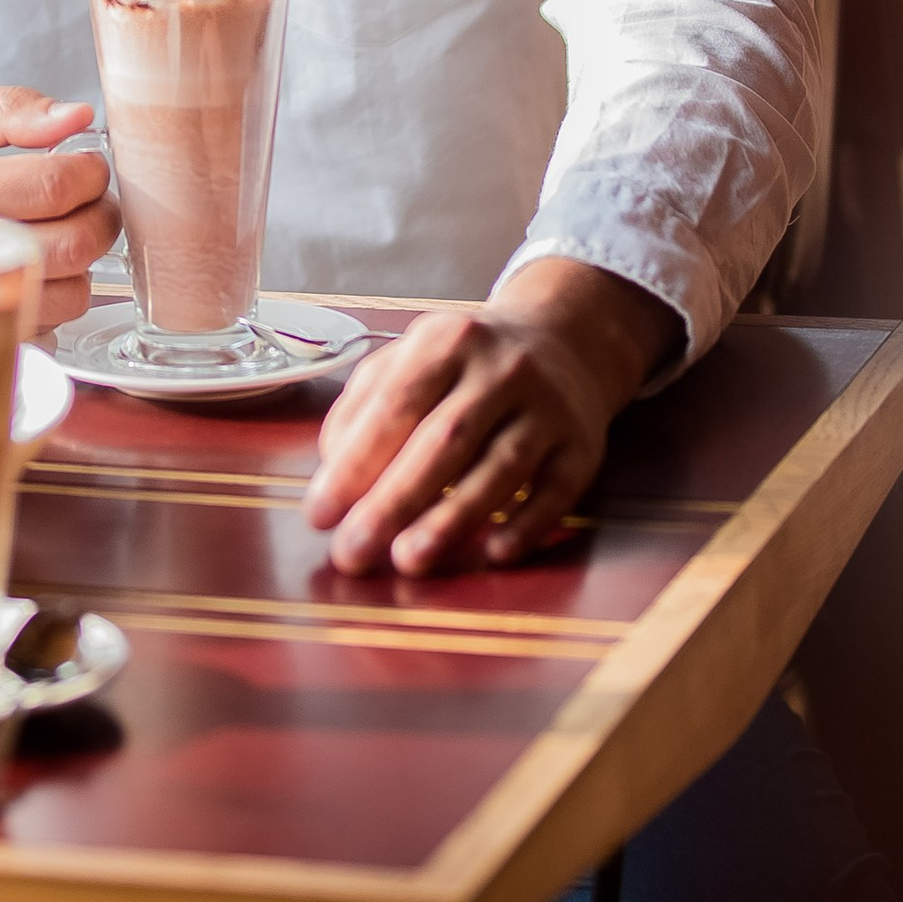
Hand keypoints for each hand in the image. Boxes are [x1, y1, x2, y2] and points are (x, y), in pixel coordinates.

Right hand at [0, 89, 118, 309]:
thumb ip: (7, 108)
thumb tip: (77, 118)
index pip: (53, 184)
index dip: (90, 170)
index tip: (86, 163)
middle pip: (71, 244)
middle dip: (100, 215)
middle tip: (87, 196)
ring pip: (69, 293)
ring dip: (83, 259)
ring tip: (58, 229)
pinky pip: (46, 323)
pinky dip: (54, 294)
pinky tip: (28, 264)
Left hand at [303, 260, 681, 576]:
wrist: (563, 342)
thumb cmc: (466, 364)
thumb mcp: (411, 358)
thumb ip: (364, 407)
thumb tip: (334, 474)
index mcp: (447, 341)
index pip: (395, 405)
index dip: (355, 463)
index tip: (320, 515)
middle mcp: (501, 370)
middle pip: (445, 440)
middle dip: (394, 501)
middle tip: (353, 552)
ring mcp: (547, 408)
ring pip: (500, 468)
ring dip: (452, 519)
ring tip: (409, 560)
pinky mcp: (582, 448)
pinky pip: (556, 491)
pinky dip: (527, 525)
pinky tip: (494, 554)